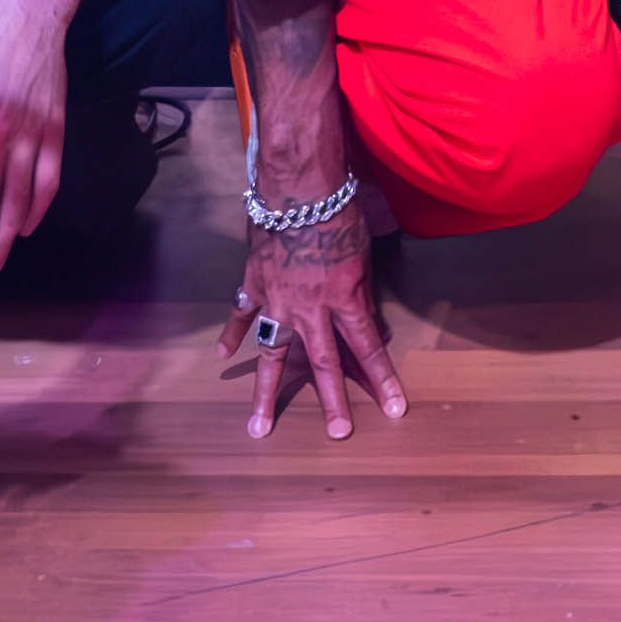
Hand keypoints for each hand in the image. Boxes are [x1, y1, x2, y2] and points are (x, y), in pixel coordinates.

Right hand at [227, 208, 409, 442]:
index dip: (383, 380)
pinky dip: (232, 333)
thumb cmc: (339, 211)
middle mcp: (310, 309)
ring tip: (259, 426)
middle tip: (338, 434)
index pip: (368, 347)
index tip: (395, 409)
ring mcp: (277, 301)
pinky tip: (225, 357)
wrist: (298, 186)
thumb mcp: (363, 252)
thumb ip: (362, 290)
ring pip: (272, 355)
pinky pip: (241, 314)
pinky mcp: (254, 285)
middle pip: (323, 363)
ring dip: (266, 392)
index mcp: (344, 299)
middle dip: (332, 402)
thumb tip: (365, 318)